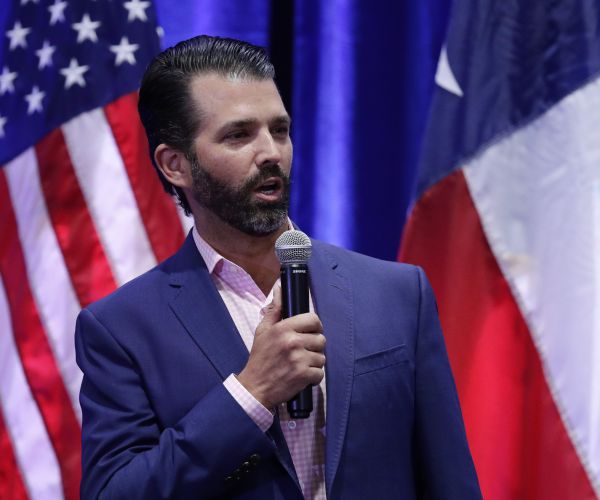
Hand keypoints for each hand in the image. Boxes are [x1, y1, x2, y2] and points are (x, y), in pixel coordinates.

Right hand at [237, 285, 325, 409]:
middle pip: (321, 339)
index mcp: (283, 328)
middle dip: (314, 346)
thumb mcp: (263, 331)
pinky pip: (320, 373)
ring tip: (300, 365)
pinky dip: (313, 377)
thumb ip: (275, 310)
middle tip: (302, 352)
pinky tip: (302, 377)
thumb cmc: (260, 358)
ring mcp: (300, 359)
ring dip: (314, 362)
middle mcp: (293, 342)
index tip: (310, 332)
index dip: (315, 326)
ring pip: (322, 357)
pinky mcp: (304, 376)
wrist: (255, 388)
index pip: (313, 319)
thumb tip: (280, 289)